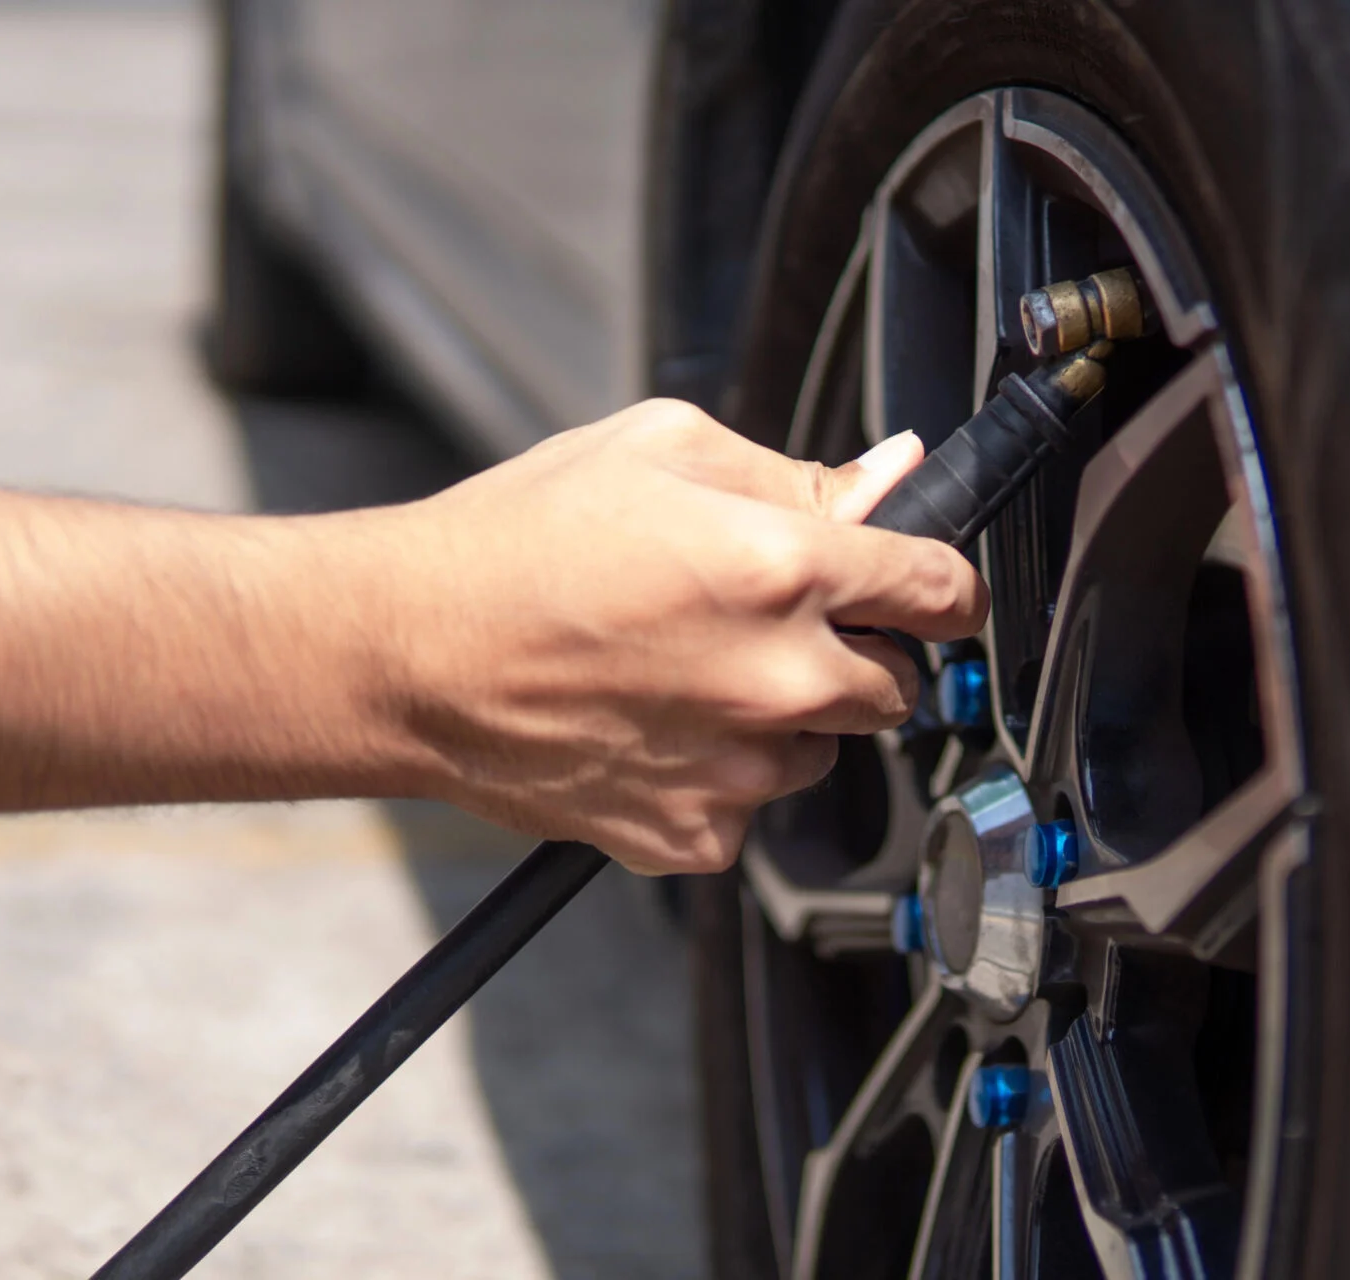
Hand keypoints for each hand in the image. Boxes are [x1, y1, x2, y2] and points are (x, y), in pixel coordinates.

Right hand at [383, 399, 986, 873]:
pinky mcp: (695, 833)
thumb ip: (794, 471)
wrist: (406, 656)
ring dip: (791, 718)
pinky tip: (656, 728)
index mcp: (786, 567)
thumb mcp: (660, 450)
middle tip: (774, 624)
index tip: (932, 592)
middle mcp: (780, 678)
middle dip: (858, 652)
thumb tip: (889, 479)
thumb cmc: (516, 540)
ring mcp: (740, 768)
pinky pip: (752, 806)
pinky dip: (723, 776)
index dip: (943, 586)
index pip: (942, 591)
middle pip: (899, 684)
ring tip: (693, 674)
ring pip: (828, 750)